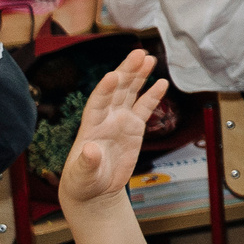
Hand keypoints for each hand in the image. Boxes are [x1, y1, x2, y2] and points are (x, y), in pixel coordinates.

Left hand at [58, 51, 167, 210]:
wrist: (94, 190)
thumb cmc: (83, 183)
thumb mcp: (82, 175)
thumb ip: (86, 162)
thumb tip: (90, 149)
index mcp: (91, 127)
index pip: (97, 102)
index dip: (104, 89)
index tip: (112, 75)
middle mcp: (106, 118)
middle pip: (117, 90)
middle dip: (127, 71)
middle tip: (138, 54)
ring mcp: (120, 121)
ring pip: (130, 93)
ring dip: (138, 75)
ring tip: (149, 58)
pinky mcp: (133, 128)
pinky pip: (144, 107)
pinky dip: (152, 95)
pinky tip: (161, 82)